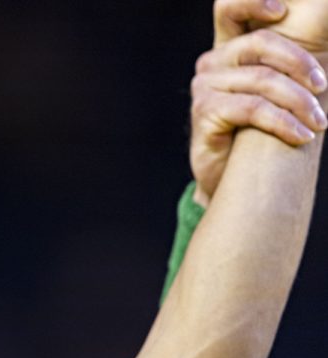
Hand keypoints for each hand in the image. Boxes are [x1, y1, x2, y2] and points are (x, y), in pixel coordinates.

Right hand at [192, 0, 327, 205]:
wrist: (232, 178)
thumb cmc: (258, 133)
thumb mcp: (277, 92)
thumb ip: (290, 66)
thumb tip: (325, 58)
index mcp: (229, 49)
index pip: (230, 9)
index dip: (253, 2)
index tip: (284, 11)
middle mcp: (212, 62)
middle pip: (261, 42)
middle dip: (301, 63)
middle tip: (323, 87)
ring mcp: (204, 86)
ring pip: (264, 81)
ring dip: (300, 103)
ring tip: (318, 123)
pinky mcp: (203, 112)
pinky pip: (253, 108)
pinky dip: (283, 122)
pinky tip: (300, 136)